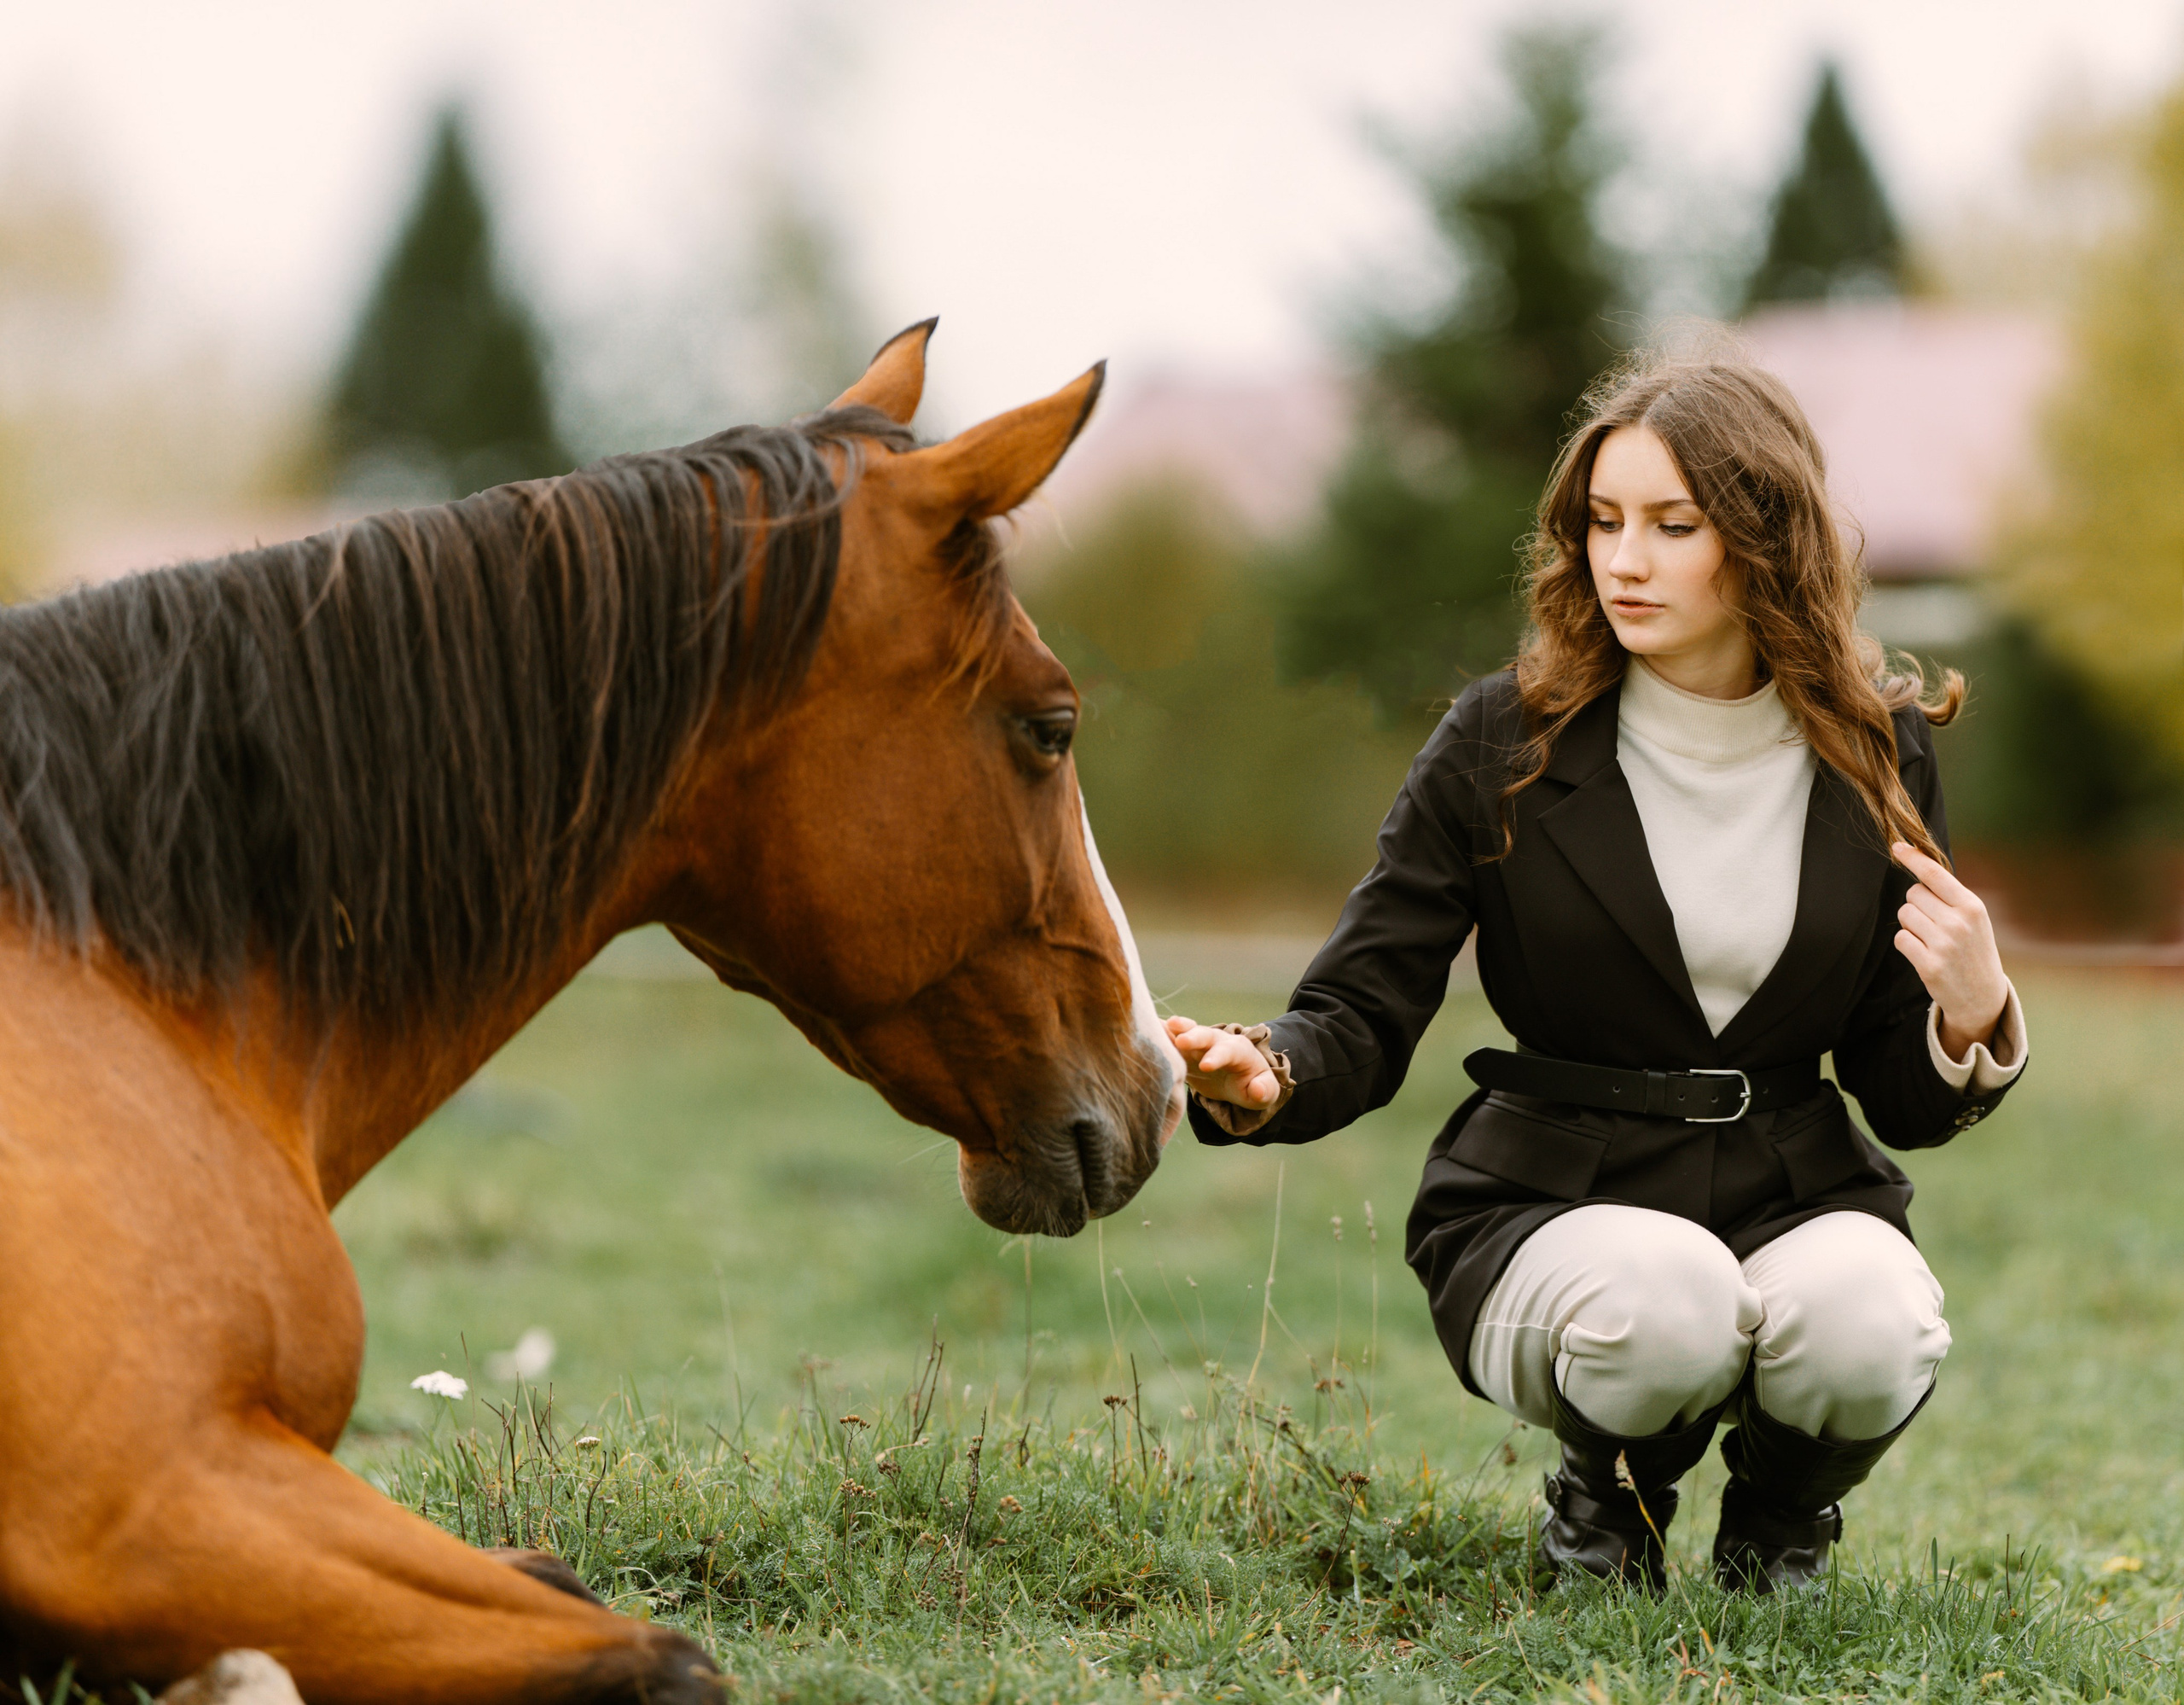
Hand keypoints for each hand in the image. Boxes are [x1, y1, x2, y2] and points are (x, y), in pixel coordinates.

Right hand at [1163, 1015, 1282, 1110]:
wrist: (1238, 1078)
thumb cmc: (1253, 1084)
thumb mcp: (1265, 1091)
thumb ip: (1264, 1091)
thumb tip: (1257, 1089)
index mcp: (1238, 1051)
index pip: (1228, 1050)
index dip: (1217, 1056)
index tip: (1205, 1066)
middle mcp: (1216, 1041)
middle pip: (1204, 1034)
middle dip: (1193, 1036)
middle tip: (1181, 1041)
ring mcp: (1197, 1044)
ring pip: (1183, 1032)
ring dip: (1170, 1030)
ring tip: (1153, 1026)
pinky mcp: (1182, 1050)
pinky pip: (1168, 1040)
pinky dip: (1156, 1035)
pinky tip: (1138, 1031)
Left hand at [1891, 842, 2008, 1059]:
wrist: (1983, 996)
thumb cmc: (1973, 949)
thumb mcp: (1973, 918)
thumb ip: (1950, 895)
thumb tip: (1919, 864)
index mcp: (1972, 906)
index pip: (1935, 874)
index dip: (1913, 858)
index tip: (1897, 846)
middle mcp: (1959, 922)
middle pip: (1912, 894)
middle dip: (1916, 904)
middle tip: (1934, 923)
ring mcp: (1944, 944)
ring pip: (1904, 915)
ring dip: (1911, 925)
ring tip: (1931, 939)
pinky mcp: (1929, 964)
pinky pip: (1900, 939)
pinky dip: (1907, 944)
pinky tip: (1925, 954)